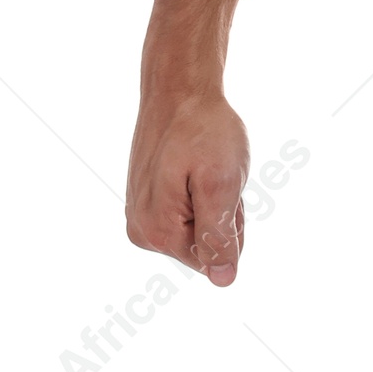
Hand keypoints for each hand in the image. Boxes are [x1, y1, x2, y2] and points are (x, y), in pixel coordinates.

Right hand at [126, 83, 250, 285]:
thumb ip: (219, 235)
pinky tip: (193, 167)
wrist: (178, 91)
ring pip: (199, 229)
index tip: (220, 188)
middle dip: (222, 215)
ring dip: (213, 202)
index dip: (231, 224)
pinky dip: (200, 193)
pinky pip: (187, 213)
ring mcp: (141, 217)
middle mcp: (142, 233)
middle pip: (205, 247)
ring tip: (203, 167)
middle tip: (214, 174)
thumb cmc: (203, 131)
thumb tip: (222, 280)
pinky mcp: (146, 202)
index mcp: (158, 234)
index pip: (216, 259)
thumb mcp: (221, 184)